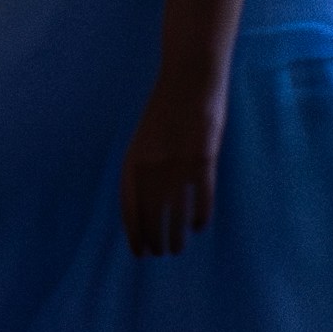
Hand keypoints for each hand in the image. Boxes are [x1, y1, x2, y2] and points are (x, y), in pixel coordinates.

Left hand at [121, 73, 224, 256]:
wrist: (189, 78)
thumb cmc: (167, 110)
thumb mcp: (146, 138)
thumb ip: (144, 166)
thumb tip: (148, 202)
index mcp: (134, 157)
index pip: (129, 205)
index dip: (134, 233)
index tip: (139, 253)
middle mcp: (153, 164)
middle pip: (151, 214)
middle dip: (154, 238)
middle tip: (160, 253)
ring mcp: (178, 163)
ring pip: (175, 213)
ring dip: (175, 236)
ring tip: (177, 249)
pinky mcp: (203, 160)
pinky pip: (201, 199)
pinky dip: (199, 217)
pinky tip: (198, 226)